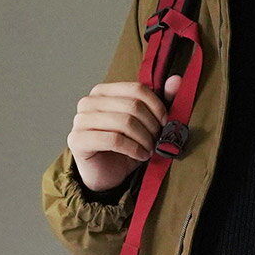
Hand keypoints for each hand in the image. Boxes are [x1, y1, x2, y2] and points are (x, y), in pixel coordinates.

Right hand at [67, 74, 182, 191]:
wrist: (106, 174)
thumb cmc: (125, 147)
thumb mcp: (146, 124)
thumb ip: (160, 102)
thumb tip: (177, 80)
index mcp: (104, 91)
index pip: (137, 89)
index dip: (157, 106)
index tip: (165, 122)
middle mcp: (89, 102)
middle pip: (132, 106)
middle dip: (151, 126)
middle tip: (157, 140)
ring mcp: (81, 120)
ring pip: (124, 122)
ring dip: (144, 139)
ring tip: (149, 150)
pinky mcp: (77, 140)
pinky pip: (114, 139)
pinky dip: (133, 149)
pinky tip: (140, 156)